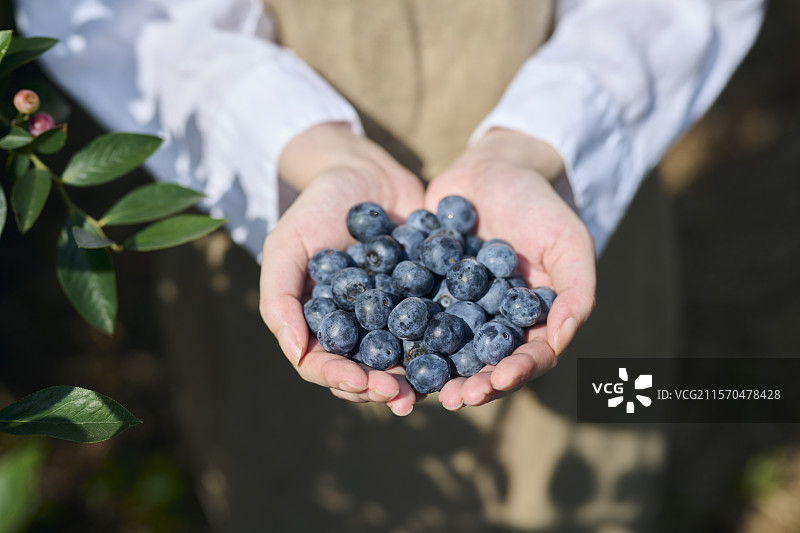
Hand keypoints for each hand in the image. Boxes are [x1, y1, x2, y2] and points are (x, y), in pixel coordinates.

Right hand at [259, 124, 423, 415]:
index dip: (342, 379)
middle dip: (384, 387)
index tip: (363, 383)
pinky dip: (452, 343)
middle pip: (368, 372)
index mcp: (322, 325)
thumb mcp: (287, 245)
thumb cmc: (317, 207)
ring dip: (419, 378)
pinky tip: (467, 354)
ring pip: (407, 359)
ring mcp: (396, 317)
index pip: (326, 365)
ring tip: (436, 390)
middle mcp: (359, 330)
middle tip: (404, 398)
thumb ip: (279, 298)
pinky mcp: (429, 300)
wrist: (366, 172)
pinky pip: (441, 327)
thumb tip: (297, 355)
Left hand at [425, 128, 596, 409]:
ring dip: (431, 372)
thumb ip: (577, 291)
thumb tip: (562, 340)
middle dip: (469, 385)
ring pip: (443, 350)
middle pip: (482, 365)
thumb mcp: (569, 243)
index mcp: (530, 322)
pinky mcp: (423, 291)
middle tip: (451, 399)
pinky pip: (410, 317)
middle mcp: (491, 324)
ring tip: (416, 387)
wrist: (494, 168)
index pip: (527, 358)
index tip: (497, 382)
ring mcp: (455, 310)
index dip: (514, 374)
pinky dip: (397, 333)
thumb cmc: (540, 205)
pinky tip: (380, 346)